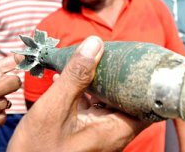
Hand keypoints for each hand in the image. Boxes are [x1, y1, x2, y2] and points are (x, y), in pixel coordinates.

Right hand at [8, 36, 149, 151]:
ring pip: (109, 99)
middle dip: (119, 73)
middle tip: (111, 51)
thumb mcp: (56, 107)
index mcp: (115, 129)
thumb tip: (95, 43)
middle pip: (128, 96)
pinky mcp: (88, 130)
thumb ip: (77, 76)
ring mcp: (101, 131)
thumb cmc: (38, 149)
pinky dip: (86, 91)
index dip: (145, 79)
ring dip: (100, 80)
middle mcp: (114, 132)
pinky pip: (94, 106)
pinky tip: (69, 77)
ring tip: (90, 59)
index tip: (138, 58)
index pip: (147, 102)